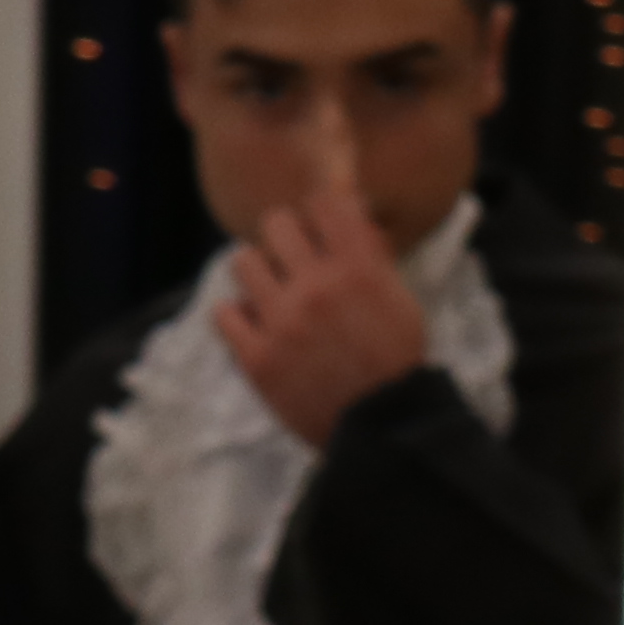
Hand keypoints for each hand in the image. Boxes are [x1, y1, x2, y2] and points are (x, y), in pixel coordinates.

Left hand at [211, 186, 428, 450]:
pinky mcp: (255, 355)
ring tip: (269, 289)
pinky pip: (223, 312)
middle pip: (275, 223)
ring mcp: (281, 321)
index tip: (318, 224)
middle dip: (283, 235)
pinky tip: (253, 323)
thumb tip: (348, 219)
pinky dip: (235, 314)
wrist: (381, 422)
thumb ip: (370, 258)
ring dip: (256, 271)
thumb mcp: (399, 298)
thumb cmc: (395, 358)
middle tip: (289, 255)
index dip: (319, 208)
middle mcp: (316, 286)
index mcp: (359, 268)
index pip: (325, 202)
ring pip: (243, 261)